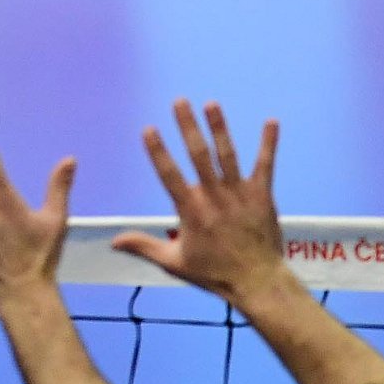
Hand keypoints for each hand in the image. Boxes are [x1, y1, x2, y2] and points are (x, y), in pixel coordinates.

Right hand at [111, 100, 284, 307]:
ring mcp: (240, 194)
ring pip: (227, 155)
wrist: (258, 281)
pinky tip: (271, 122)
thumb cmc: (213, 273)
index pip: (169, 175)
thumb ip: (143, 246)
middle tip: (180, 102)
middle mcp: (214, 197)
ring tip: (211, 104)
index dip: (158, 151)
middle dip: (188, 127)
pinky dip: (268, 144)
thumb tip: (113, 241)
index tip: (149, 129)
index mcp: (191, 211)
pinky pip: (265, 165)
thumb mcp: (173, 263)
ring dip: (219, 128)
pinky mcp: (262, 196)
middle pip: (199, 156)